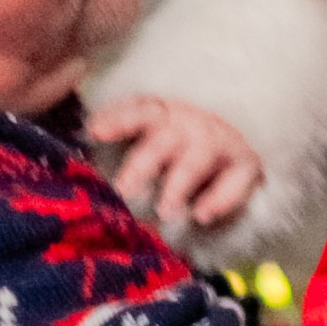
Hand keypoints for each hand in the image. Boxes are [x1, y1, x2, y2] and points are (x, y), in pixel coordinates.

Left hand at [87, 95, 262, 239]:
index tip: (95, 132)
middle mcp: (191, 123)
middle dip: (142, 164)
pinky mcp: (246, 165)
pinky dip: (221, 198)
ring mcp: (220, 142)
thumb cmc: (178, 158)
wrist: (235, 160)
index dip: (118, 118)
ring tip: (165, 211)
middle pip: (164, 137)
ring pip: (198, 158)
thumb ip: (118, 159)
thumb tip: (80, 176)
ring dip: (179, 184)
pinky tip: (202, 216)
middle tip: (124, 192)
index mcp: (163, 115)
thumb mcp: (149, 150)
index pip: (140, 109)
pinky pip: (237, 180)